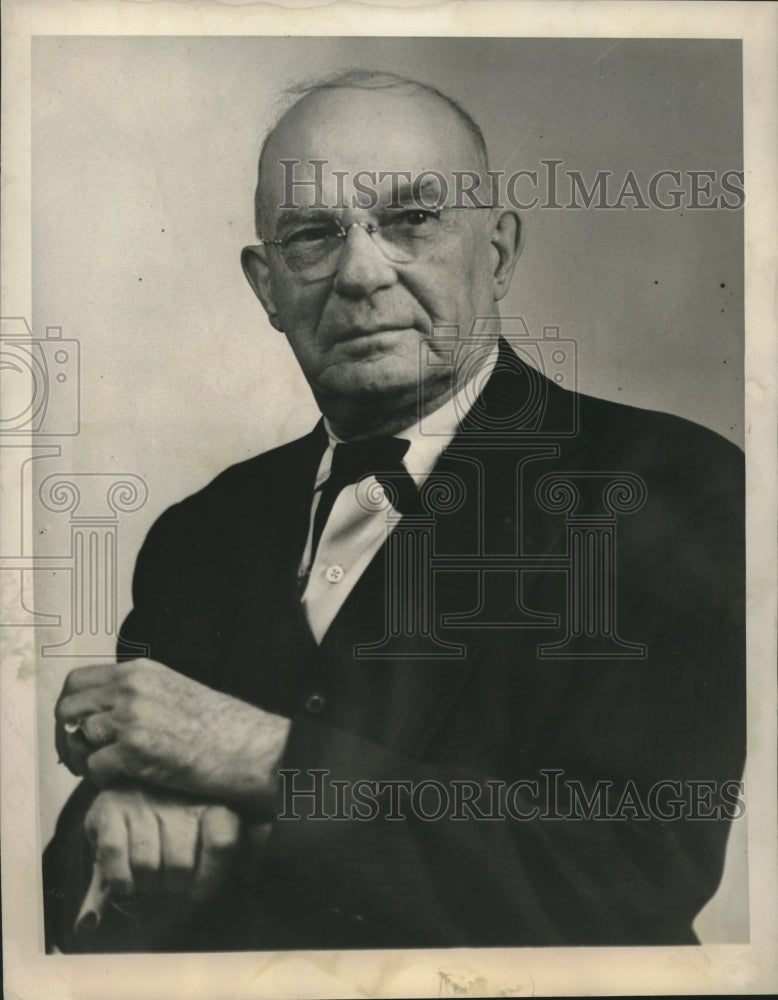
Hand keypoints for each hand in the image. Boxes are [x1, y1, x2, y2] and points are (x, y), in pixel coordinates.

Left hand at [55, 659, 290, 811]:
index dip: (69, 708)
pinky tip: (121, 780)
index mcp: (140, 671)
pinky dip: (101, 779)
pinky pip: (94, 767)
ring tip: (104, 770)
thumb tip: (99, 712)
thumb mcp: (173, 691)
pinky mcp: (137, 750)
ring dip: (84, 760)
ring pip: (77, 739)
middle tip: (80, 757)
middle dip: (67, 737)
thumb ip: (136, 694)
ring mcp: (133, 718)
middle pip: (67, 709)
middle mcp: (132, 688)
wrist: (249, 746)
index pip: (77, 681)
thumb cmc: (218, 726)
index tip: (76, 729)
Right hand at [83, 786, 270, 900]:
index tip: (199, 891)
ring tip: (149, 875)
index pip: (221, 842)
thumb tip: (250, 874)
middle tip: (169, 880)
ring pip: (147, 865)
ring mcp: (143, 799)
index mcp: (213, 797)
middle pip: (180, 865)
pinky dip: (119, 879)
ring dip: (146, 884)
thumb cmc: (184, 816)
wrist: (137, 778)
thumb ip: (238, 845)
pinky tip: (126, 880)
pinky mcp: (109, 807)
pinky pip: (114, 855)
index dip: (210, 879)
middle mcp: (178, 795)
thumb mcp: (217, 823)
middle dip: (173, 885)